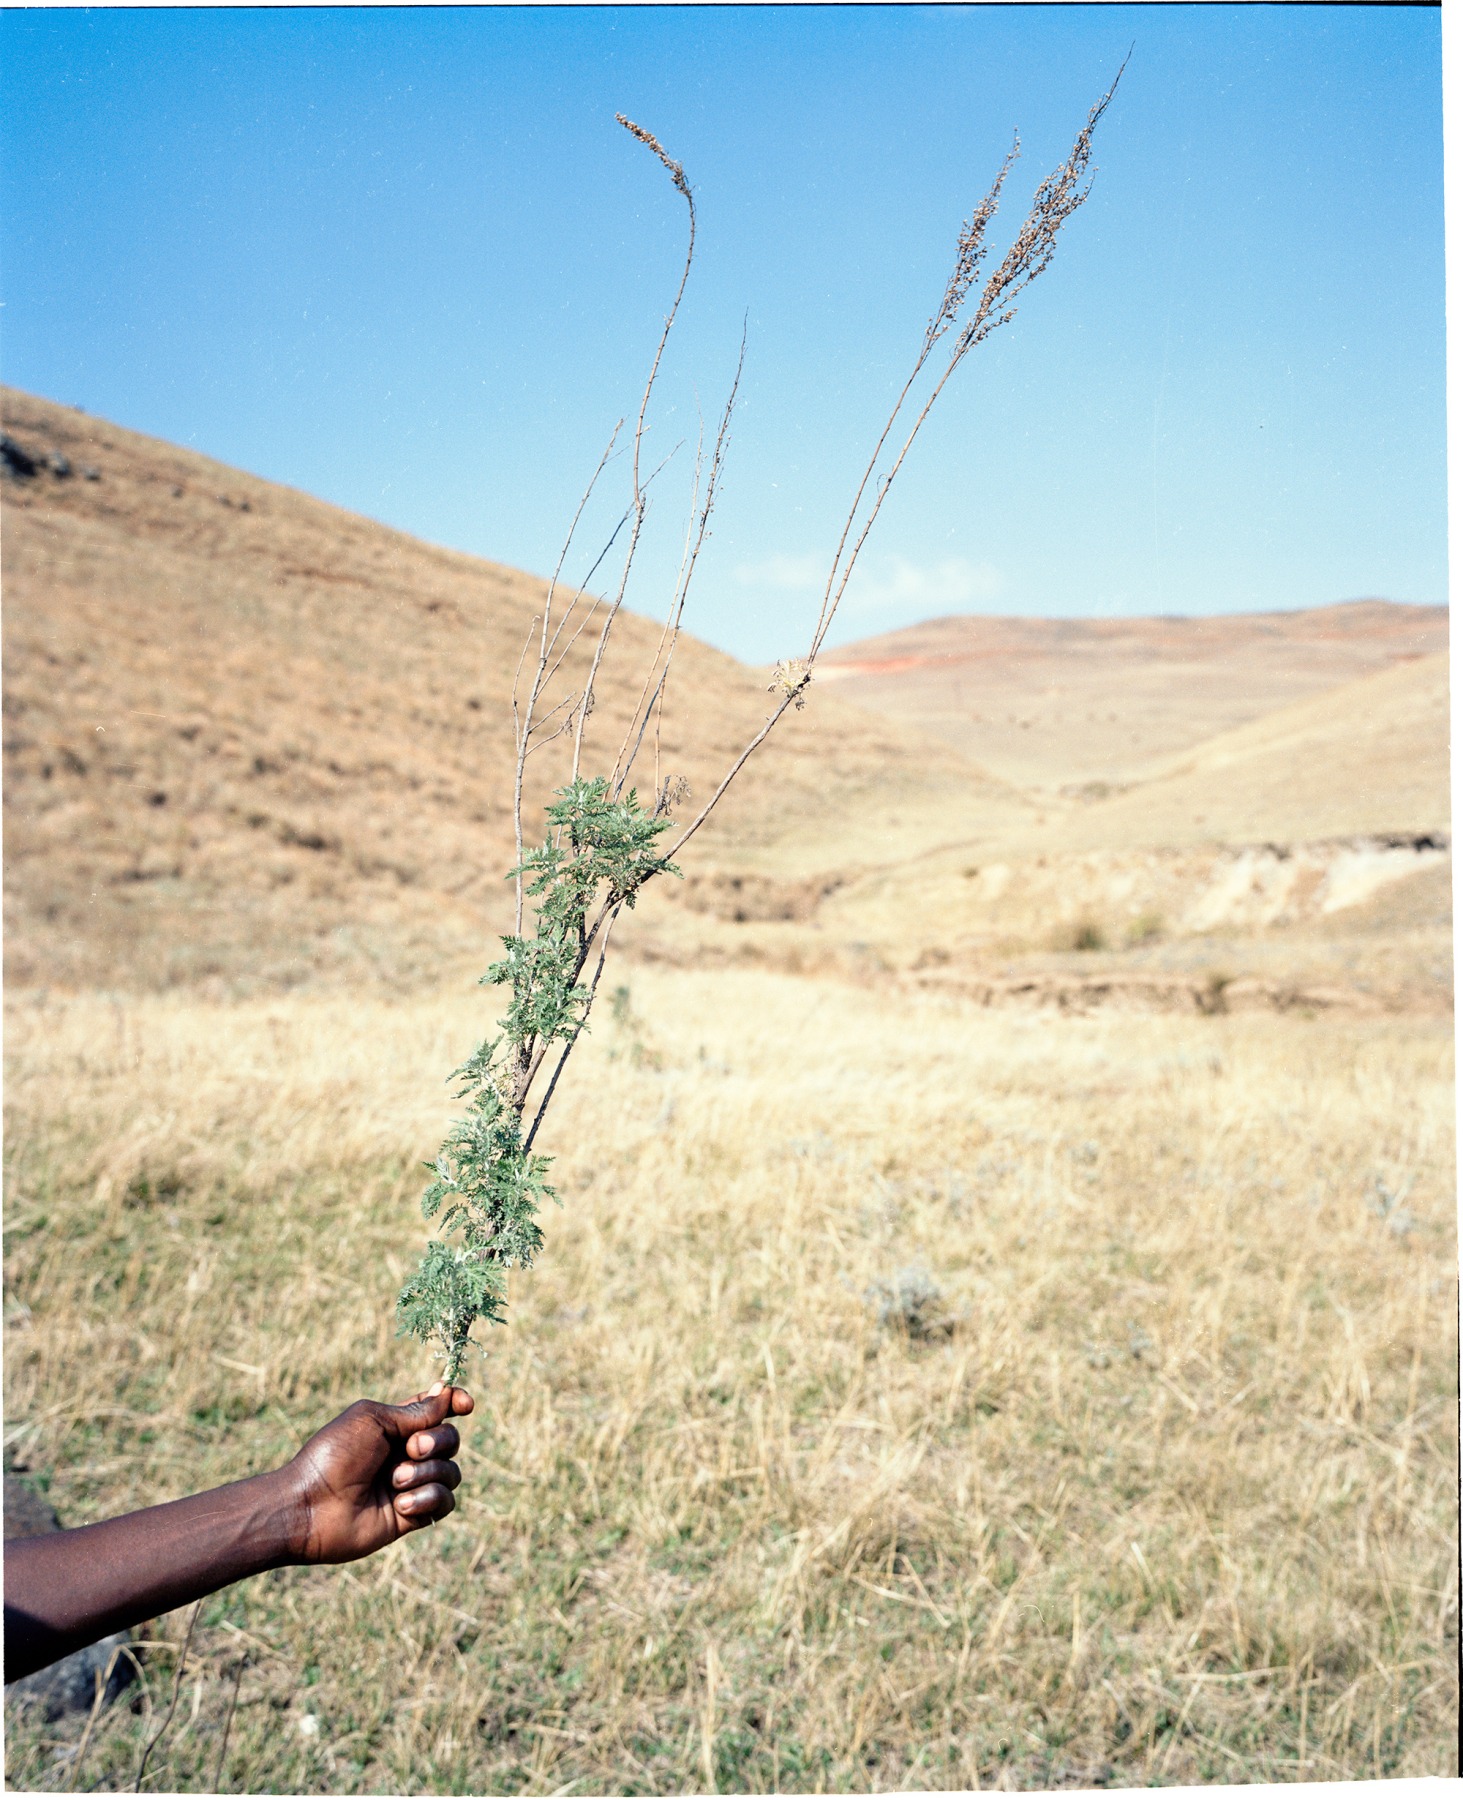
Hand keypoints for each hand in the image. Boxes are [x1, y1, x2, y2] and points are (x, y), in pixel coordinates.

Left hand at [282, 1384, 473, 1563]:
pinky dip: (428, 1498)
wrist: (310, 1507)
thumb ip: (415, 1412)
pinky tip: (401, 1504)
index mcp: (395, 1426)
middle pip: (450, 1438)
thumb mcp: (374, 1420)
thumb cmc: (334, 1456)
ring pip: (451, 1471)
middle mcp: (406, 1454)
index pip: (437, 1409)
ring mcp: (411, 1485)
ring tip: (395, 1482)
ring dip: (427, 1472)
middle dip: (437, 1441)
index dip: (455, 1403)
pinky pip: (445, 1503)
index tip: (465, 1405)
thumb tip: (447, 1392)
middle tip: (410, 1449)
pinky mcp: (412, 1515)